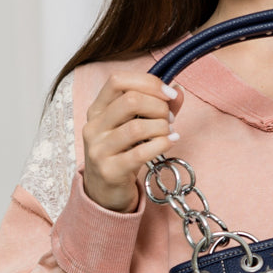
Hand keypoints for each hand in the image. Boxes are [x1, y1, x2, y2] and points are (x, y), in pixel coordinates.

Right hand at [82, 73, 183, 211]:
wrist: (104, 192)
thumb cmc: (121, 154)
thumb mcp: (134, 126)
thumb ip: (156, 107)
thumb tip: (178, 90)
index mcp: (97, 109)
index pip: (117, 81)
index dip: (148, 83)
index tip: (168, 94)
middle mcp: (94, 126)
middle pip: (130, 100)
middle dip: (158, 106)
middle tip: (169, 118)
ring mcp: (99, 149)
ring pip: (137, 127)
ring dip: (162, 127)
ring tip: (169, 132)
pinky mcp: (110, 170)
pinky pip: (141, 153)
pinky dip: (162, 144)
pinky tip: (170, 142)